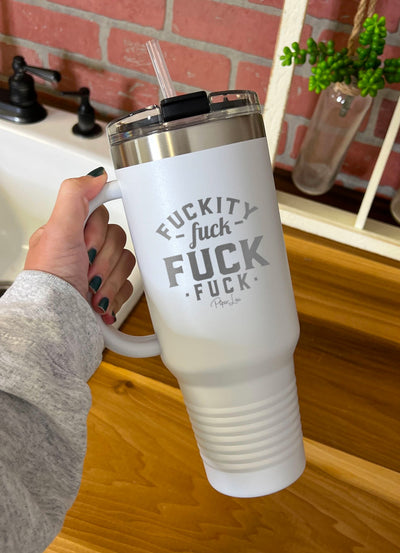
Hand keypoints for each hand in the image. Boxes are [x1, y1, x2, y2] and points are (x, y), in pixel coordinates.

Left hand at [24, 169, 134, 323]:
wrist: (58, 321)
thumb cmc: (51, 281)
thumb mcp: (57, 230)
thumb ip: (75, 196)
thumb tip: (97, 176)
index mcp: (70, 233)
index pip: (102, 215)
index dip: (98, 229)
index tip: (93, 241)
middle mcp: (85, 251)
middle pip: (118, 239)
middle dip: (103, 259)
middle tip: (86, 269)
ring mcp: (99, 273)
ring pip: (127, 262)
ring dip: (109, 279)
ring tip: (91, 289)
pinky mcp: (111, 292)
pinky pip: (130, 285)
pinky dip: (116, 295)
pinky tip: (100, 300)